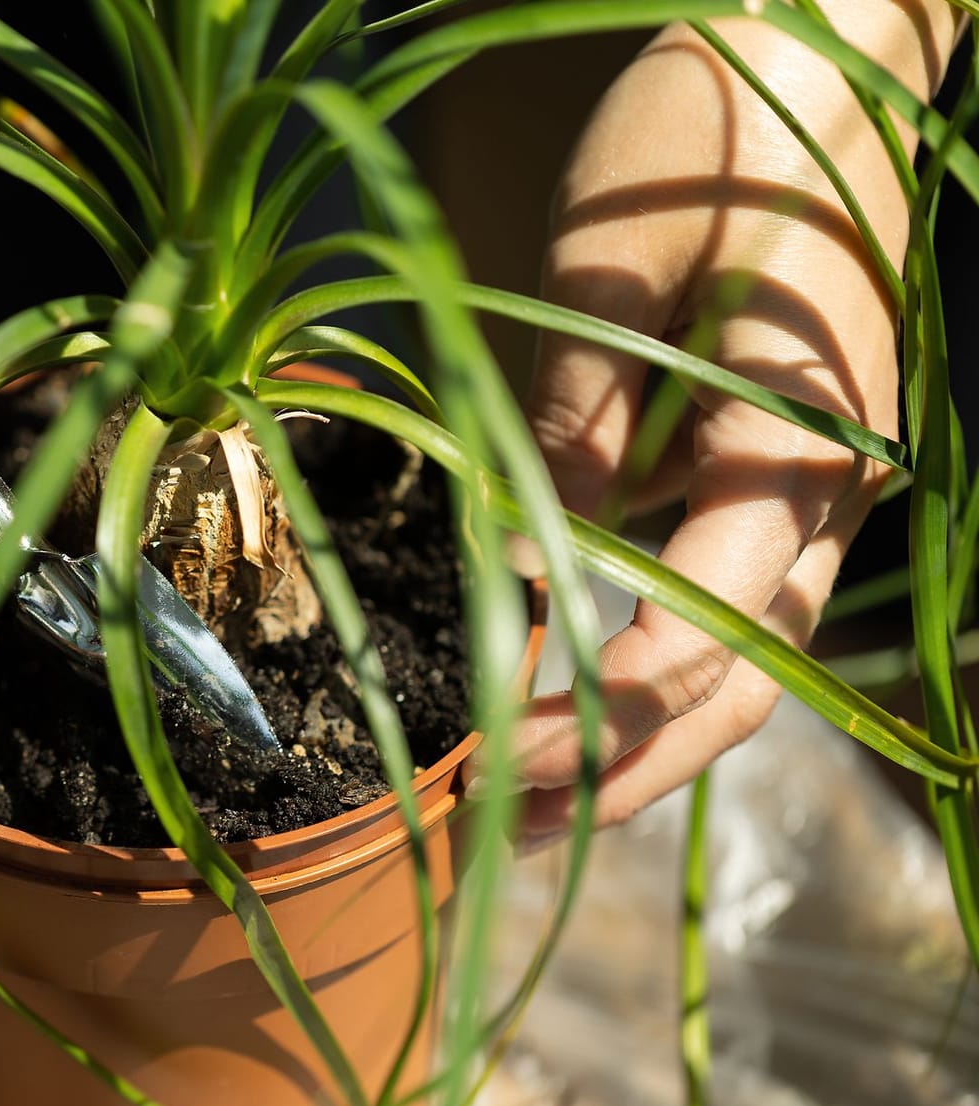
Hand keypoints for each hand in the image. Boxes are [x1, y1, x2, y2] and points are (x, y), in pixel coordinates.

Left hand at [512, 1, 957, 832]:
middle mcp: (828, 489)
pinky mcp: (779, 469)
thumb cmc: (708, 135)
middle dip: (623, 765)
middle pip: (740, 683)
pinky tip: (560, 690)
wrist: (815, 50)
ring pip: (741, 657)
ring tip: (515, 794)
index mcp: (799, 444)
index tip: (489, 756)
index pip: (708, 629)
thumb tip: (530, 572)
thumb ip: (575, 426)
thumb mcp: (612, 270)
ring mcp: (816, 487)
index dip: (598, 712)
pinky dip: (647, 661)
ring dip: (636, 736)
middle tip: (494, 817)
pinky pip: (725, 595)